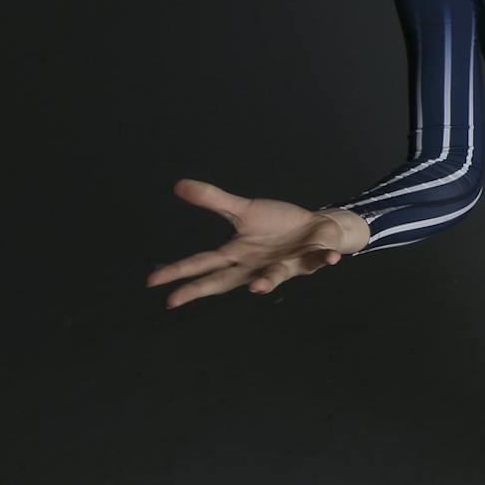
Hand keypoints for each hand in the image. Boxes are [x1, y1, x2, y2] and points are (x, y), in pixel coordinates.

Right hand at [146, 180, 364, 307]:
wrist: (313, 228)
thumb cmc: (276, 225)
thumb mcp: (244, 211)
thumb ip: (215, 200)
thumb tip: (179, 184)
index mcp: (237, 255)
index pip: (202, 263)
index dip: (178, 272)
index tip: (152, 282)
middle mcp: (255, 266)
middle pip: (225, 281)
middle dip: (202, 289)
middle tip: (175, 299)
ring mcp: (282, 266)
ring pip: (272, 277)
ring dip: (266, 281)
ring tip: (257, 286)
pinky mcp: (310, 260)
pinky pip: (318, 260)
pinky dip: (324, 259)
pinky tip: (333, 258)